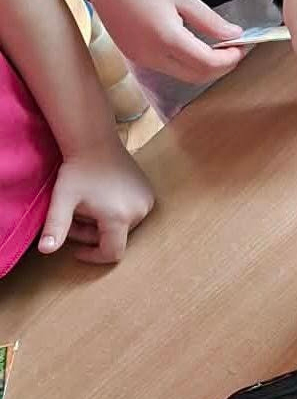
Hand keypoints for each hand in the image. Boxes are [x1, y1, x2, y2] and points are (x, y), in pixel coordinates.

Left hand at [40, 140, 153, 265]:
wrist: (95, 142)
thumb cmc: (78, 171)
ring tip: (87, 206)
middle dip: (92, 235)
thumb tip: (45, 250)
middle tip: (75, 218)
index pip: (112, 253)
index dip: (93, 256)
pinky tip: (102, 197)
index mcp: (119, 217)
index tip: (76, 249)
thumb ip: (56, 227)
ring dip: (103, 224)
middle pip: (115, 238)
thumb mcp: (63, 200)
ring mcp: (146, 201)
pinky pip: (131, 214)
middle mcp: (139, 212)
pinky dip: (115, 213)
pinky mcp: (148, 193)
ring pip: (123, 227)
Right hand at [77, 0, 241, 83]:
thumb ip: (210, 20)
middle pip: (197, 76)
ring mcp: (141, 59)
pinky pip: (167, 68)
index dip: (230, 59)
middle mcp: (152, 57)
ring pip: (182, 75)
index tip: (242, 45)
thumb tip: (235, 34)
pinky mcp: (134, 56)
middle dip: (221, 67)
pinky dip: (186, 62)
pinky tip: (194, 45)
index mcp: (166, 40)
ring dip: (204, 66)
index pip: (208, 64)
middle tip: (235, 48)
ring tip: (218, 46)